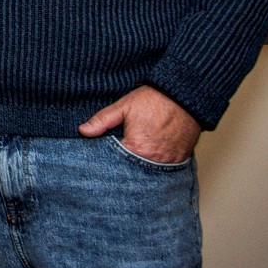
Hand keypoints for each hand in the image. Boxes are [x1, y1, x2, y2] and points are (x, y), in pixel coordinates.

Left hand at [78, 85, 200, 163]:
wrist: (184, 96)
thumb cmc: (153, 100)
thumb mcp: (123, 107)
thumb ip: (102, 120)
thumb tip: (83, 131)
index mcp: (136, 148)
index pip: (116, 163)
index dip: (109, 160)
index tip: (105, 158)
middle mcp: (153, 159)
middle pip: (132, 169)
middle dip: (124, 166)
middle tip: (119, 159)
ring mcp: (168, 161)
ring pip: (149, 171)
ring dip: (140, 167)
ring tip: (133, 160)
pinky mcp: (180, 160)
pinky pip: (164, 168)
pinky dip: (156, 165)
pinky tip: (149, 157)